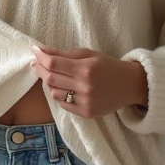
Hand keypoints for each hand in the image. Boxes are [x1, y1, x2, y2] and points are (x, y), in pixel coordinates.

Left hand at [30, 45, 148, 118]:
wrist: (129, 85)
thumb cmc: (107, 66)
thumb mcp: (88, 54)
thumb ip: (64, 54)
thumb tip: (42, 50)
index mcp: (86, 69)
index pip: (54, 64)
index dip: (41, 57)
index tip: (34, 51)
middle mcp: (85, 87)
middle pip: (51, 79)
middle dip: (40, 69)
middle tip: (36, 62)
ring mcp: (85, 102)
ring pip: (54, 93)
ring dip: (49, 83)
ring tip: (53, 75)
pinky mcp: (86, 113)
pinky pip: (63, 105)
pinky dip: (59, 95)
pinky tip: (63, 87)